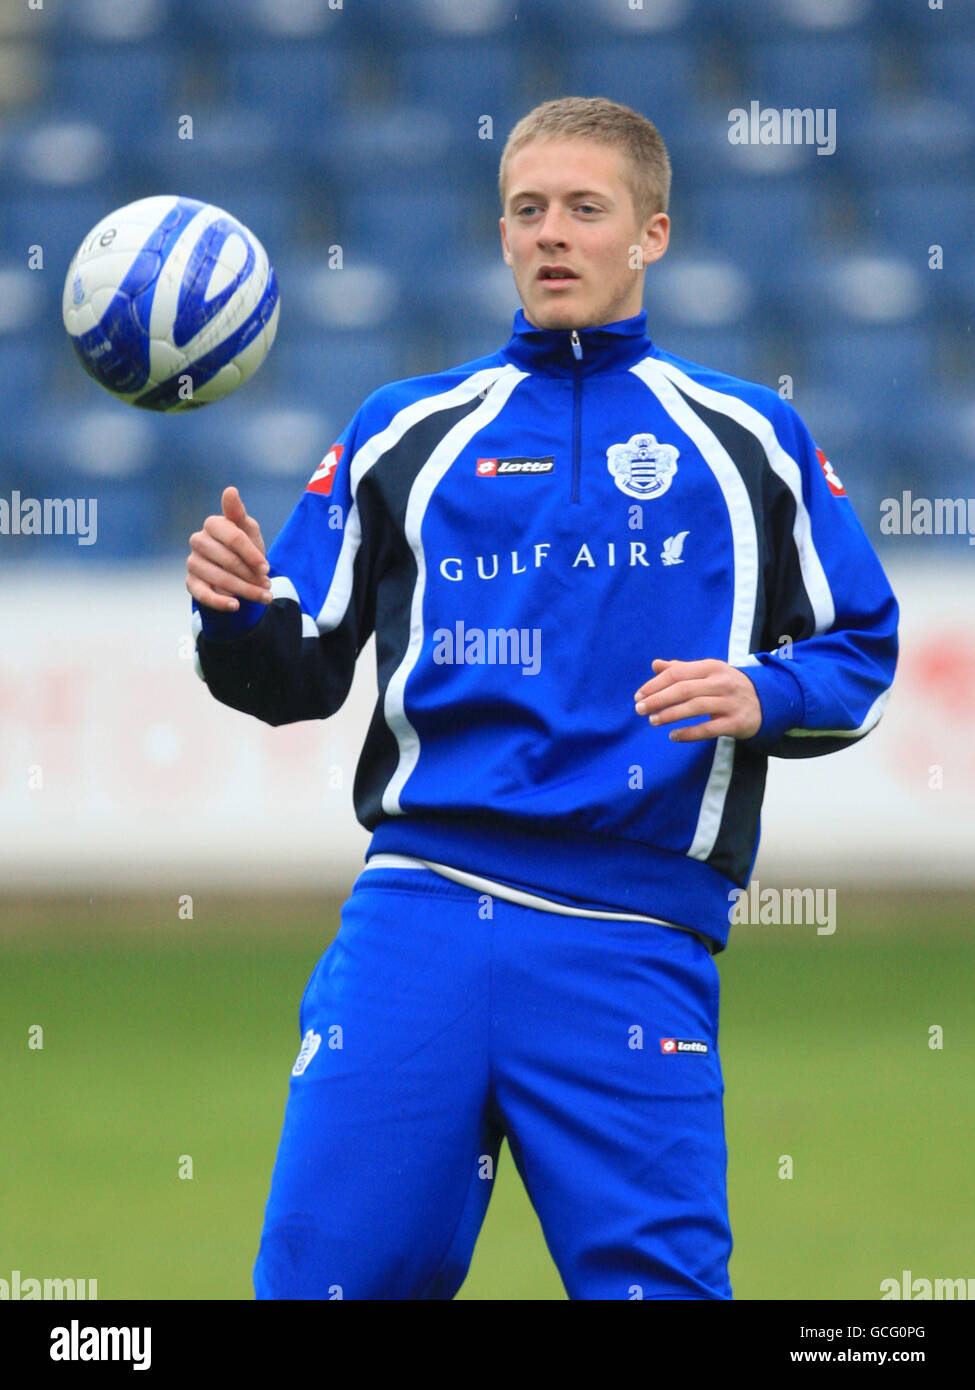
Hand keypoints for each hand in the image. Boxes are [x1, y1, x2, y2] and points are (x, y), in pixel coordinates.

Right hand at [186, 486, 271, 611]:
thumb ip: (239, 513)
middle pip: (228, 561)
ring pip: (219, 578)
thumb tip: (230, 490)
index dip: (252, 555)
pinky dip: (220, 601)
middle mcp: (198, 541)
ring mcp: (193, 562)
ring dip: (245, 591)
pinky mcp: (190, 582)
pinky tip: (235, 606)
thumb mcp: (248, 529)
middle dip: (251, 576)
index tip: (267, 569)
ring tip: (264, 597)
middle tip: (268, 586)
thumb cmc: (244, 546)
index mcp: (213, 524)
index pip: (234, 538)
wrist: (237, 570)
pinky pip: (202, 594)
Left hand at [634, 658, 761, 741]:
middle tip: (639, 709)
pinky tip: (674, 736)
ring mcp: (730, 702)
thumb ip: (682, 669)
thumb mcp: (708, 673)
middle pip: (684, 689)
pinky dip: (689, 733)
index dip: (655, 684)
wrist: (767, 701)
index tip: (639, 695)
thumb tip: (656, 664)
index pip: (677, 673)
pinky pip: (709, 729)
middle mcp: (721, 682)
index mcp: (711, 667)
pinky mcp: (737, 722)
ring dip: (670, 714)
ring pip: (695, 707)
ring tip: (653, 721)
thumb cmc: (728, 686)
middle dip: (658, 699)